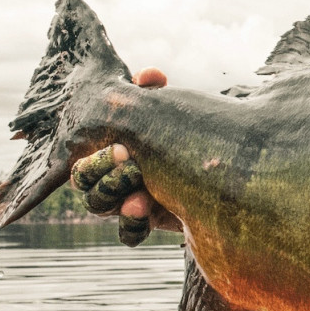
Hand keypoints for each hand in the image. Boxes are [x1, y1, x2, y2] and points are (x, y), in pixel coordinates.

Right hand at [68, 68, 180, 245]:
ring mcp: (131, 199)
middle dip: (102, 173)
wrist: (227, 170)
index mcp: (112, 146)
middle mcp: (116, 174)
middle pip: (84, 183)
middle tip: (131, 163)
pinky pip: (129, 234)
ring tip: (141, 196)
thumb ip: (155, 92)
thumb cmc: (191, 134)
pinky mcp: (151, 222)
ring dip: (115, 200)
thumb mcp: (171, 108)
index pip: (83, 154)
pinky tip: (146, 214)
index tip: (122, 147)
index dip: (94, 157)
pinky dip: (132, 226)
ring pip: (100, 207)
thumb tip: (148, 76)